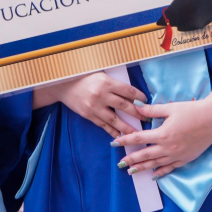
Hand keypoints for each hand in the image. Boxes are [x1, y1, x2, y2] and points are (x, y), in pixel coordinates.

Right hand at [33, 72, 147, 137]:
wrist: (64, 86)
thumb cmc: (85, 78)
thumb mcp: (101, 75)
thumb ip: (114, 84)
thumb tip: (132, 95)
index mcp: (106, 82)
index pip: (128, 91)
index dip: (139, 97)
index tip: (146, 102)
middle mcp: (101, 95)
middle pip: (124, 106)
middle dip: (138, 113)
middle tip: (147, 119)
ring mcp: (95, 107)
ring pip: (115, 119)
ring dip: (127, 127)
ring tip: (137, 133)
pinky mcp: (89, 115)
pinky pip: (104, 125)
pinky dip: (113, 131)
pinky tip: (120, 136)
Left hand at [113, 88, 211, 178]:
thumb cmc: (192, 111)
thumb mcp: (170, 108)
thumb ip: (152, 110)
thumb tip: (136, 107)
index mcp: (163, 134)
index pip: (139, 138)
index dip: (125, 141)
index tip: (115, 143)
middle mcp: (168, 147)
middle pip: (145, 155)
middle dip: (131, 159)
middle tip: (119, 163)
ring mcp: (177, 155)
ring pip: (156, 164)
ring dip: (143, 168)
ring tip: (131, 171)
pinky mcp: (185, 158)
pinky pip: (170, 168)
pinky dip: (161, 172)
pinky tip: (154, 176)